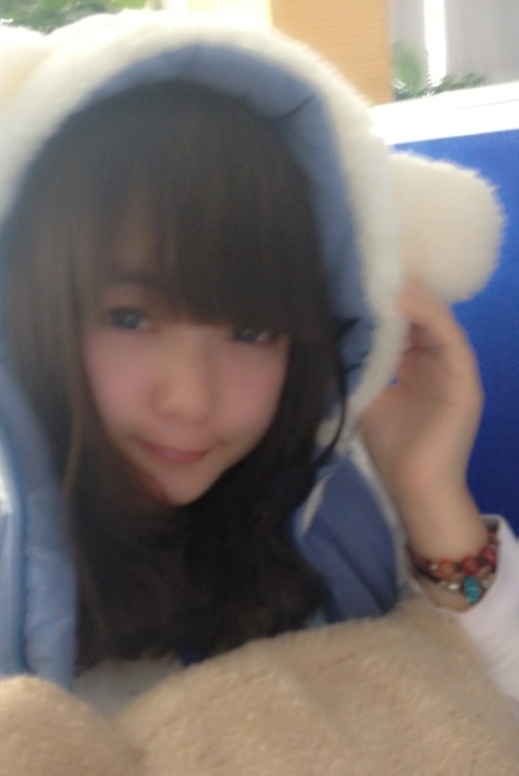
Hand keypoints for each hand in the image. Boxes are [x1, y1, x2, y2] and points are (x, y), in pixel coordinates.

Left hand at [361, 278, 487, 578]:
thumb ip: (360, 364)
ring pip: (437, 319)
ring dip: (411, 296)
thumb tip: (334, 330)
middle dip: (397, 289)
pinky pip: (450, 338)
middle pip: (421, 314)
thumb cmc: (392, 448)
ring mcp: (455, 368)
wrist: (415, 488)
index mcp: (417, 364)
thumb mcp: (368, 395)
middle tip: (369, 263)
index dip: (383, 299)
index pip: (403, 321)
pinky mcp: (465, 381)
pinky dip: (427, 317)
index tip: (357, 275)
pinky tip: (402, 300)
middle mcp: (438, 360)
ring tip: (383, 273)